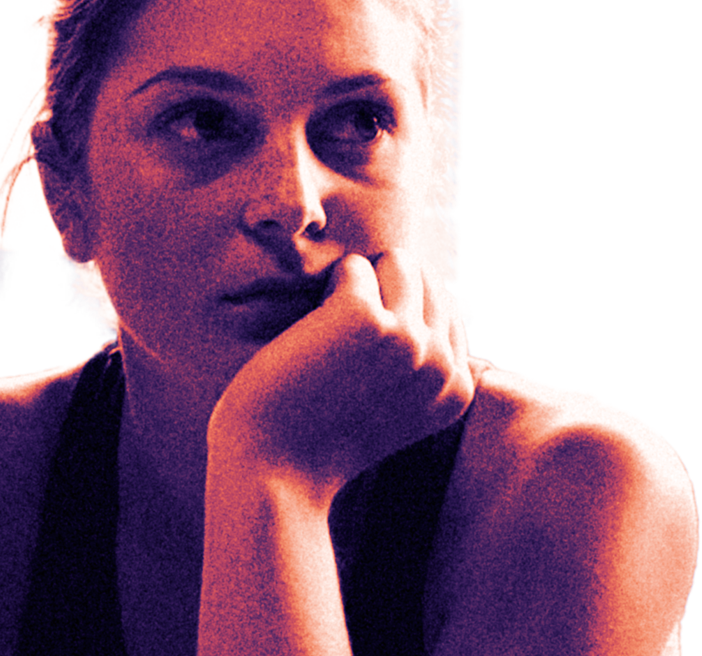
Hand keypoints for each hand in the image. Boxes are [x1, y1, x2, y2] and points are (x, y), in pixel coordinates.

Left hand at [206, 249, 476, 507]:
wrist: (272, 469)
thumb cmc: (319, 433)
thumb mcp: (394, 404)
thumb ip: (424, 358)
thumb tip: (445, 294)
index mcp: (457, 388)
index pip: (447, 307)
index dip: (399, 310)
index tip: (363, 352)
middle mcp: (442, 364)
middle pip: (426, 277)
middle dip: (383, 288)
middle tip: (343, 336)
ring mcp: (408, 339)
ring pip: (398, 261)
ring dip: (357, 281)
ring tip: (329, 329)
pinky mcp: (366, 318)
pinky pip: (353, 266)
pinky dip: (326, 285)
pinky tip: (311, 329)